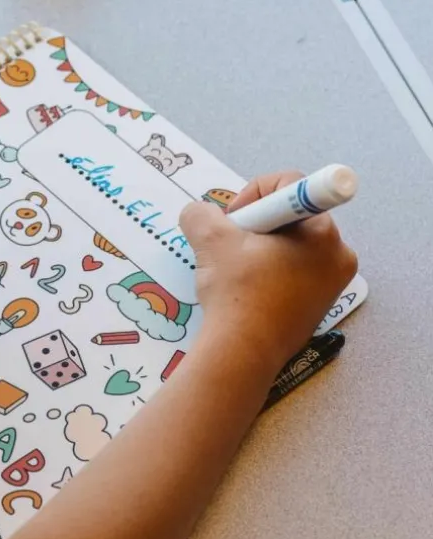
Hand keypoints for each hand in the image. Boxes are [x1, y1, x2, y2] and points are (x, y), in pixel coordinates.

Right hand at [180, 170, 357, 371]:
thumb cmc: (236, 293)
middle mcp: (338, 253)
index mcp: (322, 231)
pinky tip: (247, 289)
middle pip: (290, 216)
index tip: (232, 221)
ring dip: (259, 249)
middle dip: (254, 225)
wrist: (243, 353)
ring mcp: (333, 282)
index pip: (288, 185)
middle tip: (229, 246)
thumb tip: (199, 213)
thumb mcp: (210, 239)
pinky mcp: (321, 304)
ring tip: (234, 270)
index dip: (252, 194)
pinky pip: (293, 270)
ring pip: (290, 244)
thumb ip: (200, 213)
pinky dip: (268, 271)